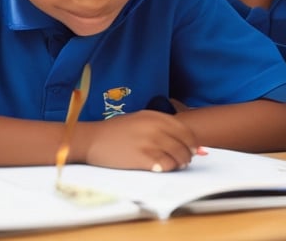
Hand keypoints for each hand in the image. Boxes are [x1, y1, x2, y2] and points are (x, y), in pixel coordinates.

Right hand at [78, 110, 200, 171]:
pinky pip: (165, 165)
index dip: (192, 142)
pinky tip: (161, 169)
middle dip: (188, 154)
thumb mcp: (139, 120)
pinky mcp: (142, 157)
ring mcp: (149, 142)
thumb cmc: (115, 132)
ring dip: (180, 163)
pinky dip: (168, 168)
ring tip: (174, 166)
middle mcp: (155, 127)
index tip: (193, 149)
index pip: (184, 130)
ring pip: (178, 156)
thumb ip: (159, 127)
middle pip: (184, 144)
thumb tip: (181, 140)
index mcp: (155, 116)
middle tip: (184, 160)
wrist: (92, 139)